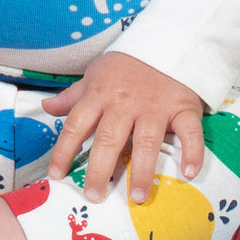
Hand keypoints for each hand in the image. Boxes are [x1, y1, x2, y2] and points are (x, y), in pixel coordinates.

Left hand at [42, 52, 203, 204]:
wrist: (166, 42)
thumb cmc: (126, 66)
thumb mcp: (95, 75)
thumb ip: (72, 96)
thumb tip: (47, 108)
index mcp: (100, 94)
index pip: (76, 125)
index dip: (64, 151)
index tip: (57, 176)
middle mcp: (125, 102)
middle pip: (108, 138)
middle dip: (99, 169)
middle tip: (94, 197)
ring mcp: (155, 106)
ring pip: (146, 141)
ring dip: (141, 170)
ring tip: (137, 198)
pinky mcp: (183, 107)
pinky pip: (189, 132)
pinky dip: (192, 152)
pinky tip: (189, 174)